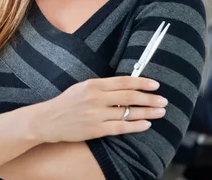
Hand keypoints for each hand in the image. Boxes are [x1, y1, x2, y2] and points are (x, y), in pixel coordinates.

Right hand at [34, 77, 166, 142]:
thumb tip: (125, 87)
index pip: (123, 82)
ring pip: (128, 112)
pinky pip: (121, 127)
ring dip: (148, 112)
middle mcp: (96, 98)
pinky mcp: (95, 130)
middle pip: (130, 97)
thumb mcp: (81, 88)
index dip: (142, 82)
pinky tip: (146, 125)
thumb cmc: (66, 103)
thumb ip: (101, 87)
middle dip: (149, 98)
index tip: (156, 84)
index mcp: (92, 85)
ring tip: (160, 112)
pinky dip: (136, 126)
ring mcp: (96, 115)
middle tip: (163, 100)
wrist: (47, 120)